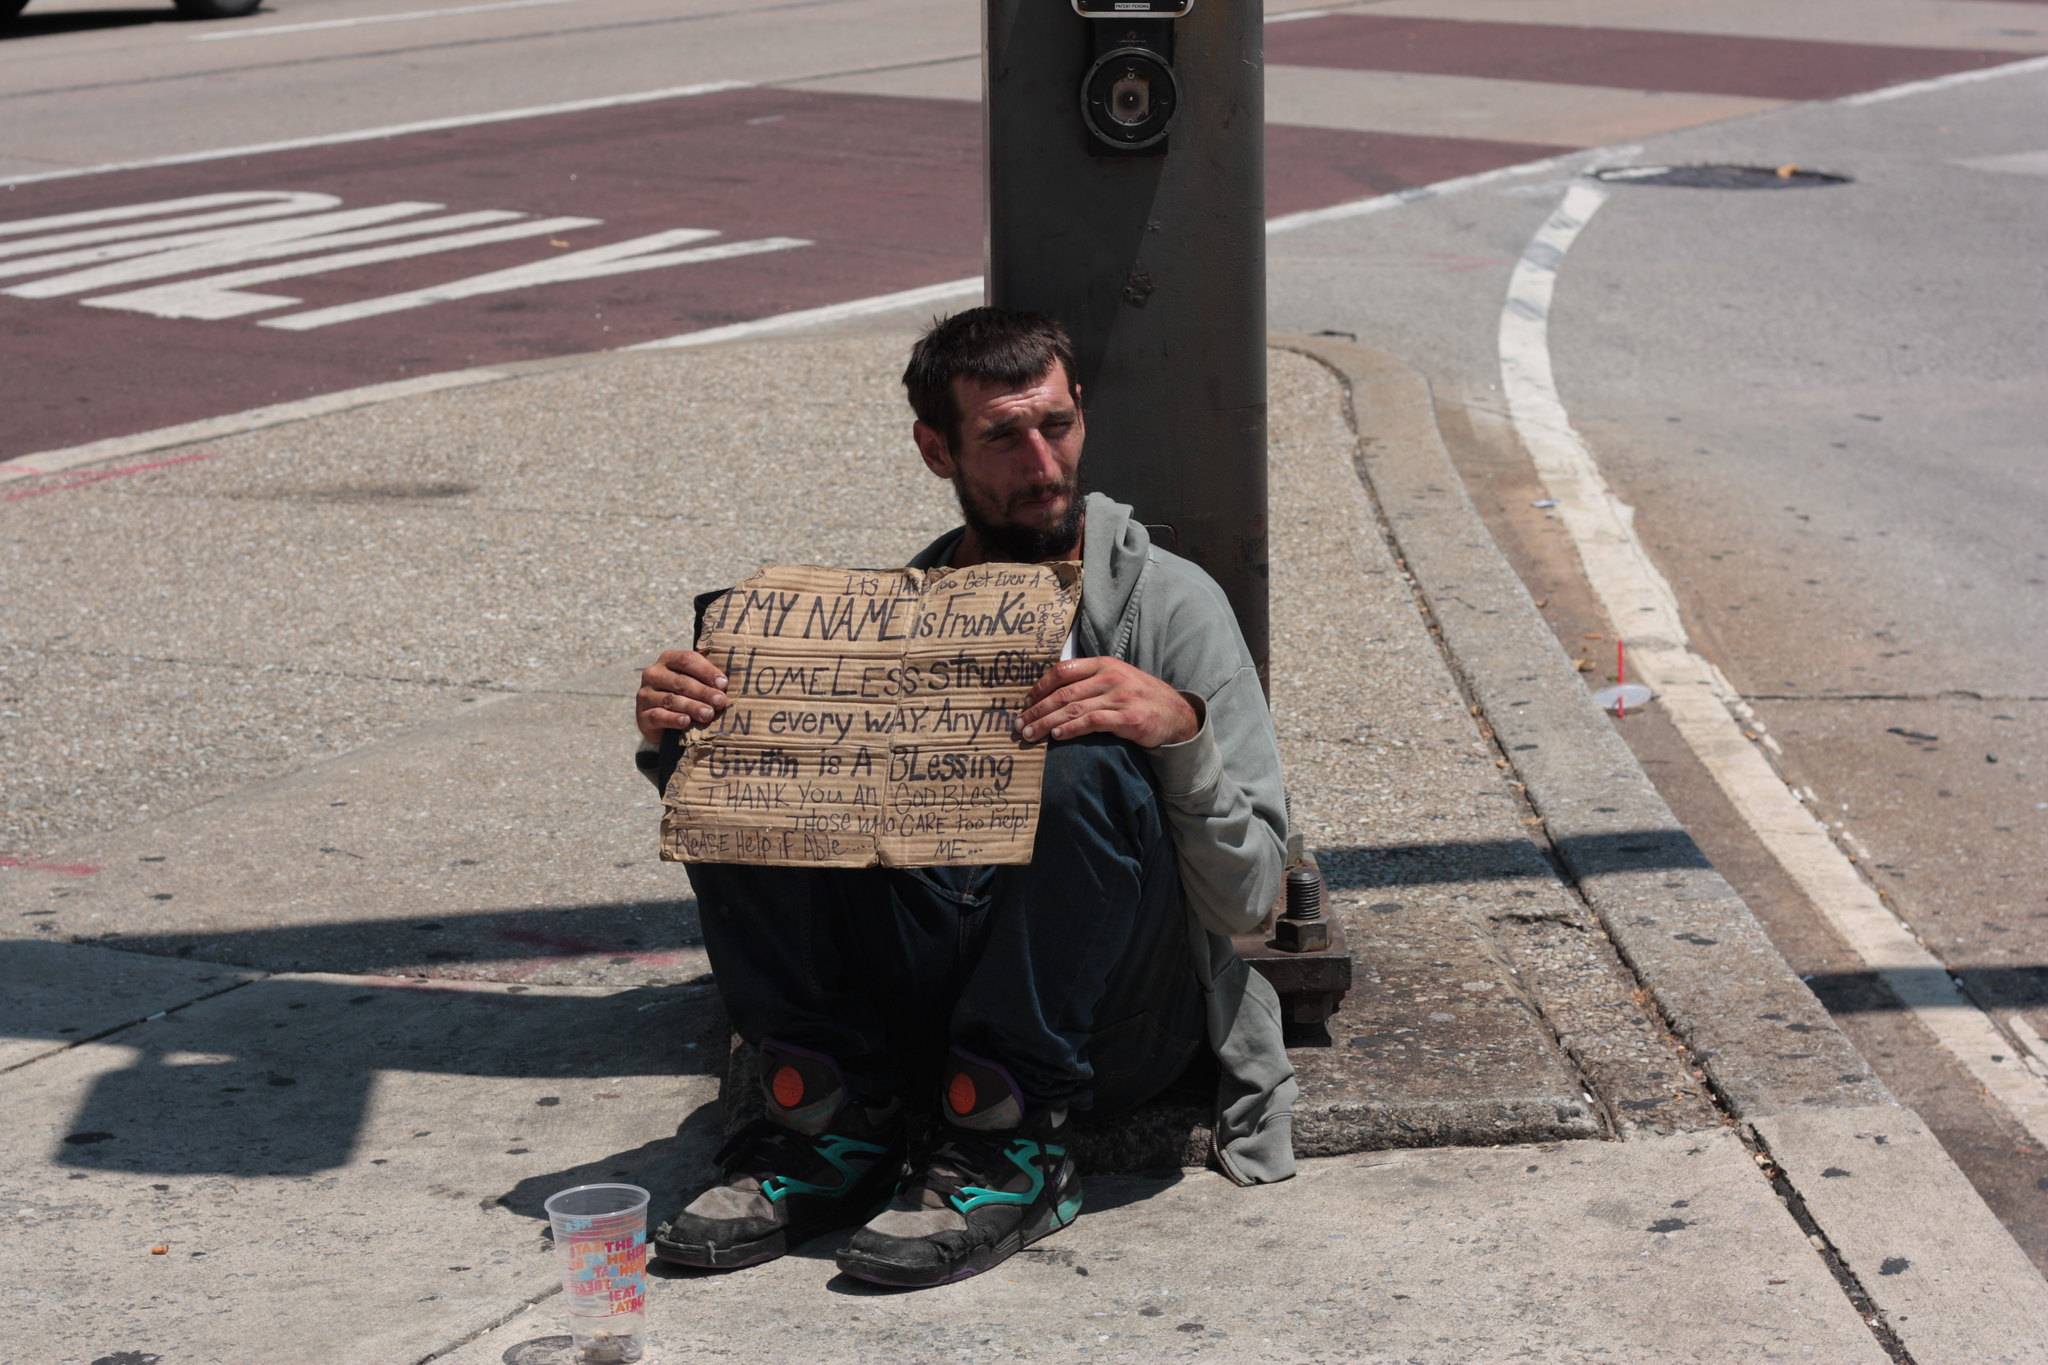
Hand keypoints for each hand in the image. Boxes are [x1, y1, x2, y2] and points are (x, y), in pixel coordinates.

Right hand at [635, 649, 729, 741]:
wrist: (664, 724)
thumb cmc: (687, 697)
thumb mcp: (696, 683)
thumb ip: (709, 679)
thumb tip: (727, 684)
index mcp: (668, 659)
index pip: (687, 660)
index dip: (706, 671)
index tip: (723, 683)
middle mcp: (653, 674)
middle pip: (681, 681)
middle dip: (703, 692)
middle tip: (720, 701)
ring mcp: (645, 694)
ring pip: (671, 699)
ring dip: (692, 706)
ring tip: (708, 714)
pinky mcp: (642, 715)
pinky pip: (658, 716)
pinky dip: (673, 719)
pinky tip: (686, 721)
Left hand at [1016, 657, 1199, 747]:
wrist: (1176, 714)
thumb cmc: (1140, 697)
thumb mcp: (1117, 678)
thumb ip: (1091, 680)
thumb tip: (1054, 692)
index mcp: (1104, 664)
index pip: (1063, 670)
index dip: (1040, 686)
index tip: (1026, 702)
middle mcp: (1110, 677)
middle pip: (1063, 693)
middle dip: (1037, 709)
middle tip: (1019, 723)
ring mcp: (1120, 697)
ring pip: (1073, 709)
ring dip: (1047, 723)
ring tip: (1030, 734)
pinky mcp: (1128, 718)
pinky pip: (1092, 722)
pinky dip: (1071, 729)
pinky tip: (1057, 736)